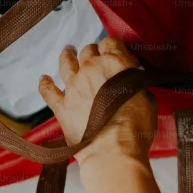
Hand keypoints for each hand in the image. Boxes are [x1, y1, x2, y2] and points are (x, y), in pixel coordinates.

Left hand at [37, 37, 157, 165]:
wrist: (113, 150)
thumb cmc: (134, 127)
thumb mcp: (147, 98)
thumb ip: (137, 83)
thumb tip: (133, 80)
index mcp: (114, 63)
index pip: (110, 42)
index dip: (113, 46)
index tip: (114, 51)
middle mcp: (90, 70)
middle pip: (88, 51)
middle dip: (92, 52)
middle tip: (94, 56)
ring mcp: (73, 87)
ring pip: (65, 63)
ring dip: (66, 55)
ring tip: (67, 52)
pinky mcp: (62, 106)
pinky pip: (48, 91)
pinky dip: (45, 83)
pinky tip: (44, 79)